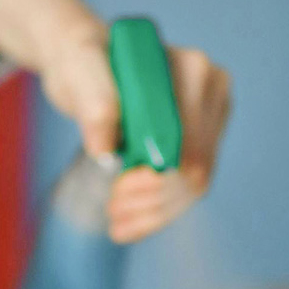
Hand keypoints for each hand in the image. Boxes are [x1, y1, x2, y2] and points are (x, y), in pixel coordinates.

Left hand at [40, 34, 231, 242]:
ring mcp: (211, 115)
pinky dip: (160, 211)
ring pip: (195, 184)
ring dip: (155, 212)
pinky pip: (190, 186)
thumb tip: (104, 147)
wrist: (88, 63)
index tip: (118, 189)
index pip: (186, 142)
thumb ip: (93, 102)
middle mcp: (211, 89)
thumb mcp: (77, 75)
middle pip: (195, 167)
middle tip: (113, 212)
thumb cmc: (82, 63)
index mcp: (189, 68)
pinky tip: (132, 224)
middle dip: (153, 200)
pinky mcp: (203, 138)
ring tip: (118, 222)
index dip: (156, 178)